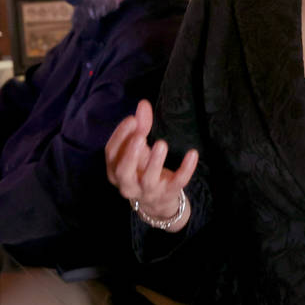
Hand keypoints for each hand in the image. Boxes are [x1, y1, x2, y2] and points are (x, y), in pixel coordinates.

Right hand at [104, 99, 197, 226]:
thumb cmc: (141, 168)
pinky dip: (185, 169)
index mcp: (115, 170)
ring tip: (161, 144)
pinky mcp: (168, 193)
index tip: (131, 119)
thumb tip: (143, 103)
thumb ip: (140, 126)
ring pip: (148, 179)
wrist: (157, 201)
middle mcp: (128, 184)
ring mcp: (148, 191)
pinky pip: (177, 182)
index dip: (120, 136)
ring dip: (155, 162)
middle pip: (124, 171)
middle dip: (130, 154)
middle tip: (139, 136)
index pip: (111, 153)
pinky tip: (192, 154)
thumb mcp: (138, 148)